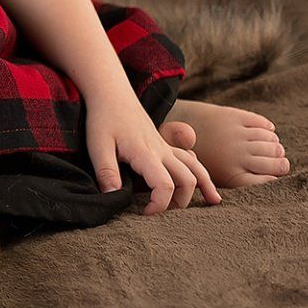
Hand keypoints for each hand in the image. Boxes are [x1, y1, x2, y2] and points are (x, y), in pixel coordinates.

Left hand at [84, 95, 219, 214]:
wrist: (111, 94)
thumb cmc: (103, 119)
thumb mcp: (97, 145)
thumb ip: (106, 171)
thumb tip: (112, 197)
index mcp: (146, 153)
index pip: (165, 184)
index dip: (159, 204)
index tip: (144, 213)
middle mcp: (162, 151)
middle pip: (187, 180)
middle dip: (180, 201)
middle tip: (161, 213)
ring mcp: (167, 147)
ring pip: (196, 168)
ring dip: (203, 186)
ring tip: (210, 204)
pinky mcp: (166, 145)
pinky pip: (191, 160)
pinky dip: (202, 173)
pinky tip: (206, 185)